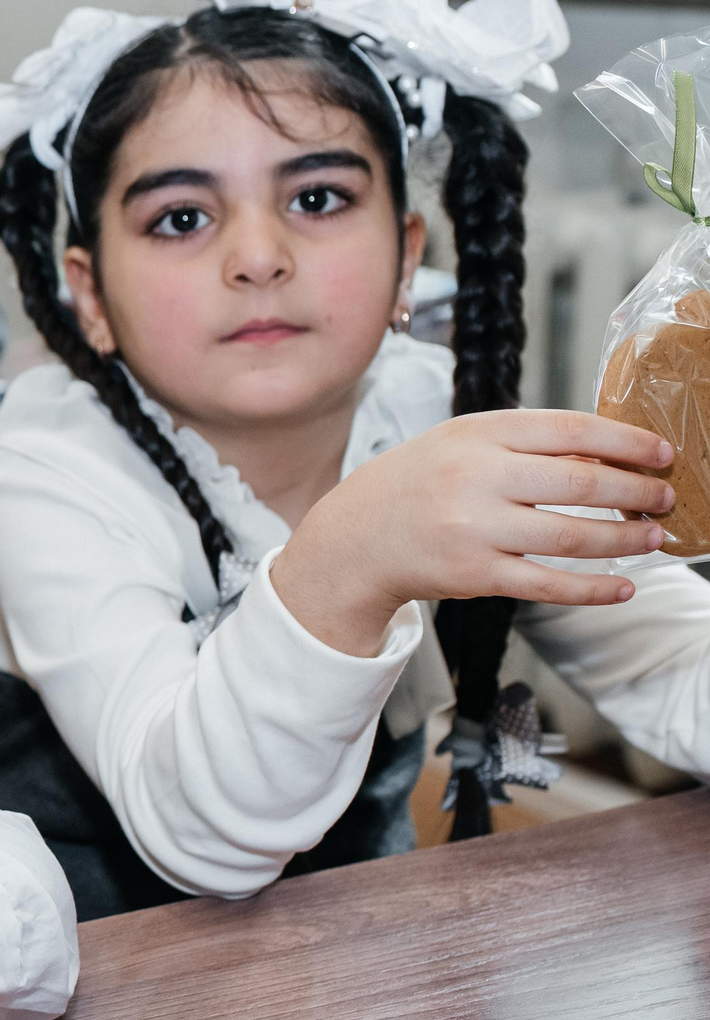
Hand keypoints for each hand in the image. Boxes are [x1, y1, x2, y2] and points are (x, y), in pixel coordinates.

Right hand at [272, 410, 675, 655]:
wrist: (355, 537)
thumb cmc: (419, 484)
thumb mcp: (461, 444)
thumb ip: (525, 445)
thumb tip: (610, 458)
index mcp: (477, 434)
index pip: (570, 430)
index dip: (626, 442)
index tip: (661, 453)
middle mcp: (475, 478)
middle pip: (581, 484)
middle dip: (637, 493)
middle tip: (664, 498)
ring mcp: (474, 529)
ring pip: (574, 538)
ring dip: (625, 540)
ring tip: (651, 538)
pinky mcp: (475, 575)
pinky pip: (549, 585)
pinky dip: (594, 590)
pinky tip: (622, 587)